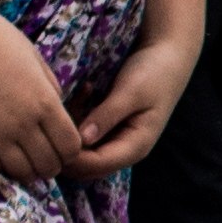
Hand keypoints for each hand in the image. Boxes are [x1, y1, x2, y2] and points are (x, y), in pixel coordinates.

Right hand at [0, 2, 84, 182]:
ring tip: (26, 159)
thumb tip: (57, 108)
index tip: (64, 144)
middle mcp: (23, 122)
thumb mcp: (34, 58)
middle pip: (49, 165)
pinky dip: (4, 166)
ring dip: (29, 170)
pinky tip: (4, 154)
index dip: (72, 151)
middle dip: (53, 164)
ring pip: (22, 172)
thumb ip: (49, 88)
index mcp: (44, 101)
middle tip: (46, 156)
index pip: (71, 146)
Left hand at [66, 29, 200, 177]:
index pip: (97, 165)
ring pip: (82, 152)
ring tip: (77, 96)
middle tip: (57, 115)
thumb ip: (107, 116)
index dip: (72, 156)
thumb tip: (81, 139)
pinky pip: (84, 135)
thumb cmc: (154, 73)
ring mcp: (115, 140)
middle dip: (67, 147)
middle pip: (86, 166)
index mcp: (135, 146)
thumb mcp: (131, 92)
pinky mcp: (108, 128)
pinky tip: (83, 92)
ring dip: (70, 131)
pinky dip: (76, 119)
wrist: (169, 56)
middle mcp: (123, 149)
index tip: (53, 132)